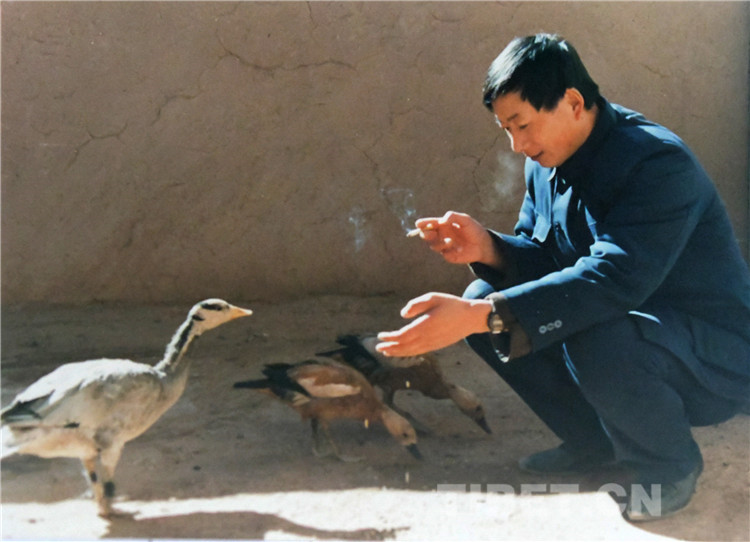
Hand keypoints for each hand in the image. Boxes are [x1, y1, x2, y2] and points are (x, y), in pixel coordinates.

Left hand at [376, 292, 491, 356]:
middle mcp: (428, 338)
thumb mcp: (433, 297)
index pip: (403, 335)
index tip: (380, 336)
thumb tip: (403, 314)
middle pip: (404, 346)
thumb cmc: (451, 305)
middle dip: (390, 347)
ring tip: (385, 352)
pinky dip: (408, 353)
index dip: (390, 337)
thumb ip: (416, 304)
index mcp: (425, 325)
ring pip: (411, 351)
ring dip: (397, 352)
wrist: (471, 318)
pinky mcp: (437, 346)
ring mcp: (433, 344)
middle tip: (377, 347)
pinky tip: (402, 352)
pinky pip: (419, 352)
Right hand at [411, 211, 499, 266]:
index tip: (419, 224)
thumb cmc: (473, 229)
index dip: (422, 223)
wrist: (482, 244)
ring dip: (440, 243)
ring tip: (451, 241)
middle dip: (426, 234)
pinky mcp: (448, 255)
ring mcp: (443, 245)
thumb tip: (442, 221)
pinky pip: (444, 253)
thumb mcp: (465, 219)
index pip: (428, 223)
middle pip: (426, 235)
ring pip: (433, 245)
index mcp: (442, 224)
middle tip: (431, 233)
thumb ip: (453, 216)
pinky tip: (460, 249)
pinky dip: (451, 250)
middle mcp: (440, 235)